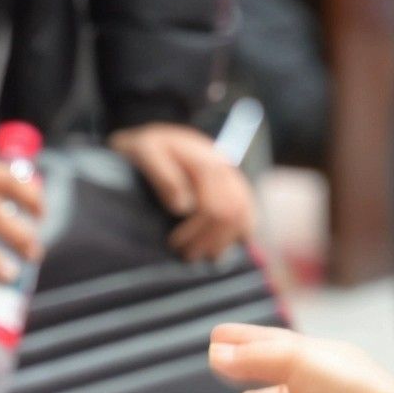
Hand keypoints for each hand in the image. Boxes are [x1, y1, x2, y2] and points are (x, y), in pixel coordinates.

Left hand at [109, 123, 254, 261]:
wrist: (155, 137)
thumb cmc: (145, 147)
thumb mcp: (144, 153)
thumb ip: (163, 176)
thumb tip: (183, 208)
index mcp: (204, 160)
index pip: (213, 207)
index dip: (195, 231)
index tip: (174, 244)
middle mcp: (224, 167)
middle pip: (231, 214)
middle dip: (210, 240)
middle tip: (186, 255)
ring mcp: (232, 175)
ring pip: (244, 214)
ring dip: (224, 240)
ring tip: (202, 254)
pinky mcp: (234, 183)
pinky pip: (248, 210)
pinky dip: (241, 231)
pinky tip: (223, 245)